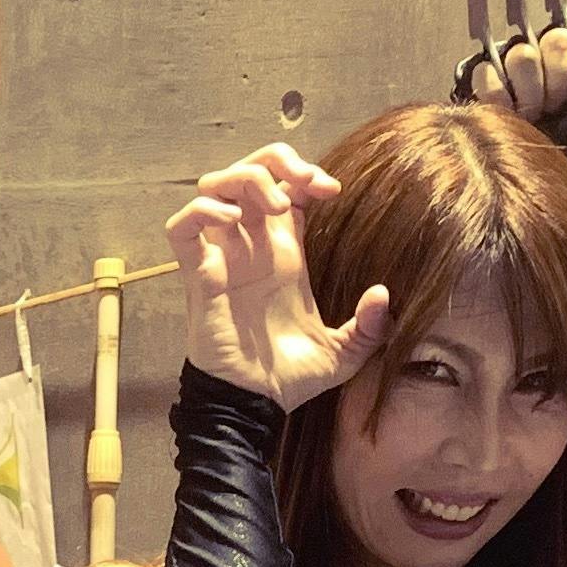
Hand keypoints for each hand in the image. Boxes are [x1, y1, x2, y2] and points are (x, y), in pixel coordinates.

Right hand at [169, 143, 381, 407]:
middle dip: (276, 161)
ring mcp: (222, 257)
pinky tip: (232, 223)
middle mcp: (251, 247)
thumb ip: (370, 326)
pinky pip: (183, 226)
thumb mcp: (345, 353)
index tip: (332, 191)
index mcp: (284, 253)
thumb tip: (383, 294)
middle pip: (250, 171)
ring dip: (244, 180)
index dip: (305, 174)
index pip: (286, 188)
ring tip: (275, 205)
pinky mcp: (197, 276)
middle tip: (305, 184)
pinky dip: (203, 211)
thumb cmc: (289, 379)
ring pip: (214, 186)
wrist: (255, 405)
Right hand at [460, 17, 566, 154]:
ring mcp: (509, 61)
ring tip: (534, 113)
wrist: (541, 174)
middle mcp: (544, 50)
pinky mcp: (478, 75)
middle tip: (557, 105)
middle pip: (554, 39)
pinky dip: (500, 99)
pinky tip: (509, 112)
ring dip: (530, 94)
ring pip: (520, 55)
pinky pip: (487, 71)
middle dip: (559, 81)